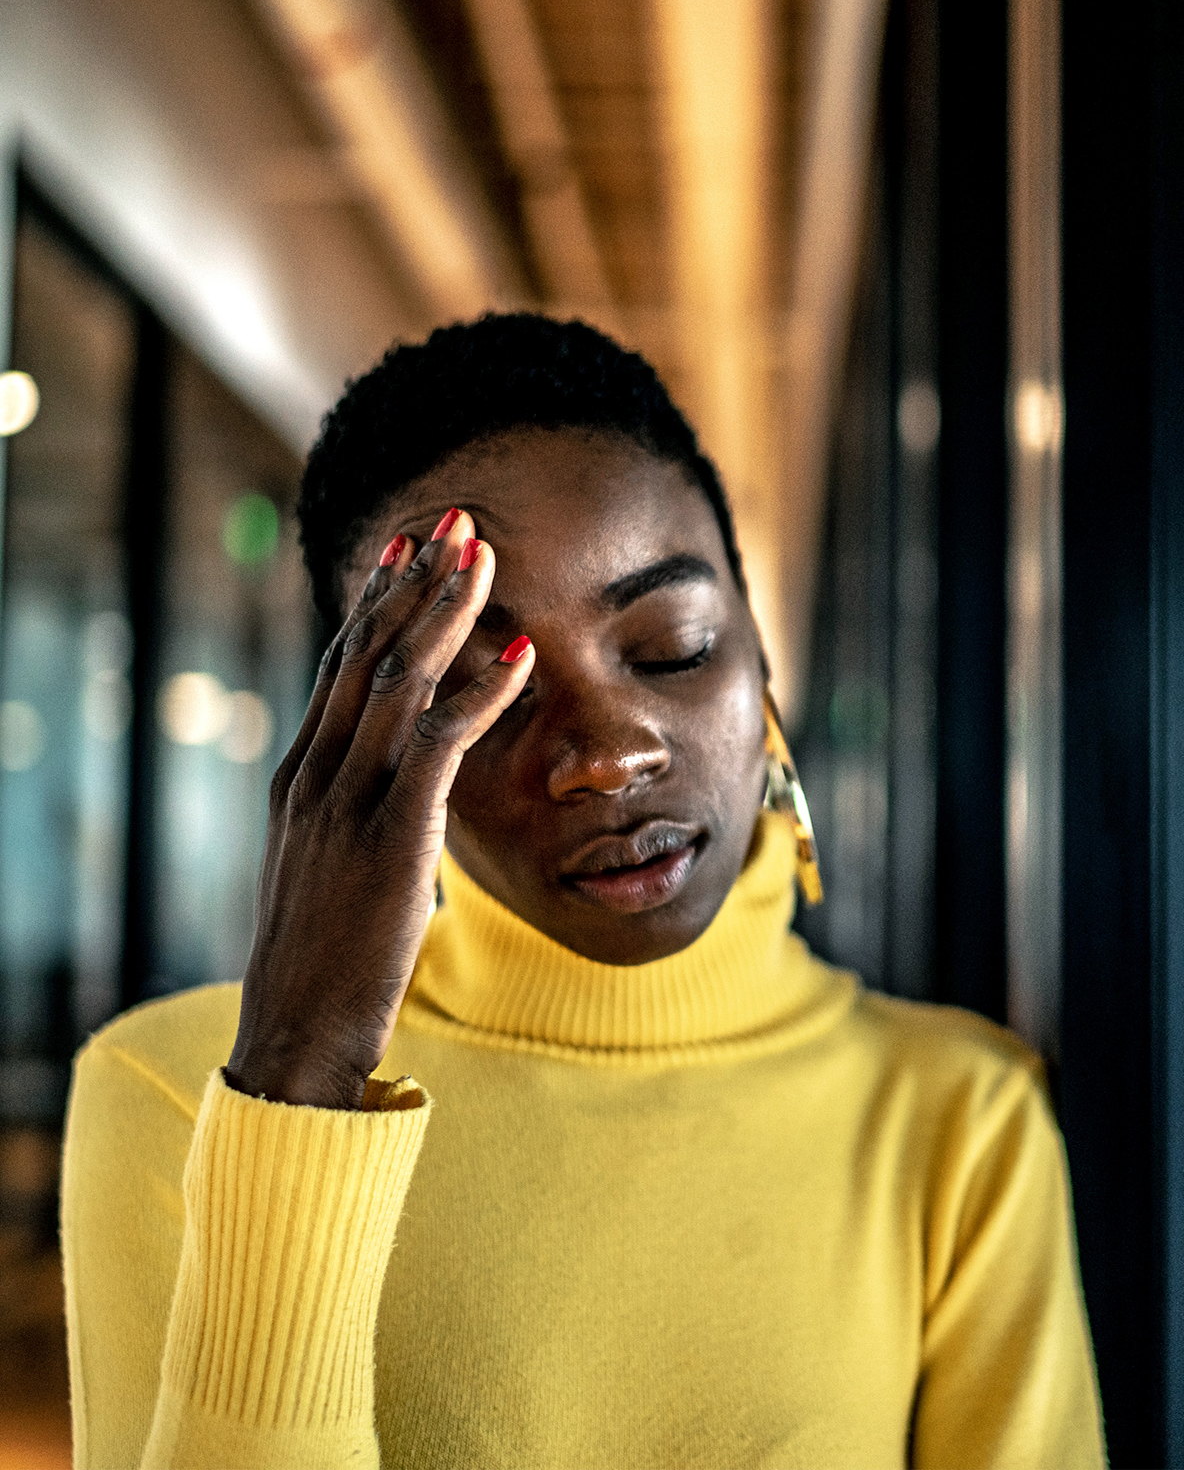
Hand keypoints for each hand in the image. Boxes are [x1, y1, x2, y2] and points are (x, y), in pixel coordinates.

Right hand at [226, 511, 534, 1108]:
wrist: (295, 1033)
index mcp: (302, 777)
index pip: (340, 667)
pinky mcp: (391, 838)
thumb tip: (398, 779)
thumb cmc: (325, 956)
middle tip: (454, 520)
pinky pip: (438, 746)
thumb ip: (356, 810)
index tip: (409, 549)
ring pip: (399, 683)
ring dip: (447, 616)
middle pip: (367, 654)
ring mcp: (347, 803)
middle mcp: (317, 775)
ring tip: (487, 560)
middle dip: (414, 583)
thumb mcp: (330, 866)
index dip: (377, 602)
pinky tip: (519, 656)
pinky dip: (480, 694)